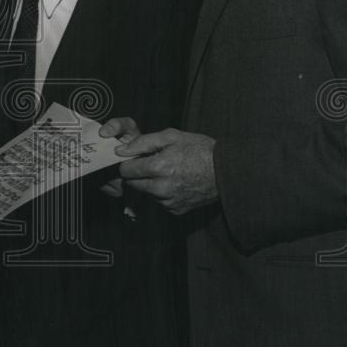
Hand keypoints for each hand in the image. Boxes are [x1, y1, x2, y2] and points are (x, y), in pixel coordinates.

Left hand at [100, 117, 218, 214]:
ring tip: (167, 172)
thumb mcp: (171, 136)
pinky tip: (175, 182)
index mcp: (159, 167)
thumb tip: (120, 151)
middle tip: (152, 164)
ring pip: (146, 193)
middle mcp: (162, 188)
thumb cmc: (200, 149)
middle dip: (137, 174)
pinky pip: (160, 202)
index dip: (128, 162)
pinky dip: (162, 193)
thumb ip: (143, 142)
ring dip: (150, 184)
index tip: (136, 158)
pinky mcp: (176, 210)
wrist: (227, 170)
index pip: (126, 171)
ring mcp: (169, 201)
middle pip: (133, 184)